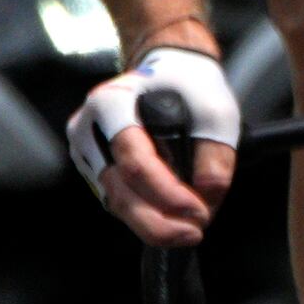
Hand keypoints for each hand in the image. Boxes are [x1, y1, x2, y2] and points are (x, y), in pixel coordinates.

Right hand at [69, 38, 236, 244]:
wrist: (169, 70)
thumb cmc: (189, 85)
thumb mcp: (215, 110)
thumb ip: (216, 152)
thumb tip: (208, 193)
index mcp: (111, 104)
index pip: (134, 160)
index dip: (166, 193)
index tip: (199, 211)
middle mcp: (88, 128)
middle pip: (118, 190)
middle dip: (158, 221)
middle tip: (194, 233)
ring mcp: (87, 150)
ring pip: (116, 201)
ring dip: (153, 223)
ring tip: (189, 230)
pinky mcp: (95, 167)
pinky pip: (117, 199)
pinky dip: (146, 214)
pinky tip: (173, 219)